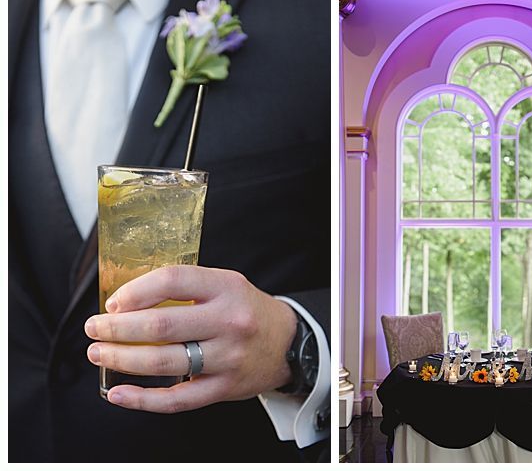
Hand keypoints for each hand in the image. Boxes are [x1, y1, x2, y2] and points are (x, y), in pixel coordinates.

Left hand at [84, 265, 297, 412]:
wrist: (288, 343)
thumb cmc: (245, 311)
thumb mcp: (225, 285)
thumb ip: (185, 289)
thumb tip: (125, 302)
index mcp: (227, 288)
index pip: (172, 281)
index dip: (135, 291)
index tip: (114, 303)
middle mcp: (229, 321)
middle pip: (161, 325)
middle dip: (116, 328)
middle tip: (94, 329)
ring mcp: (228, 357)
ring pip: (164, 362)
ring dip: (121, 359)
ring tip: (99, 353)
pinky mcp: (224, 388)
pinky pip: (177, 399)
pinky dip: (142, 399)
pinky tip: (117, 393)